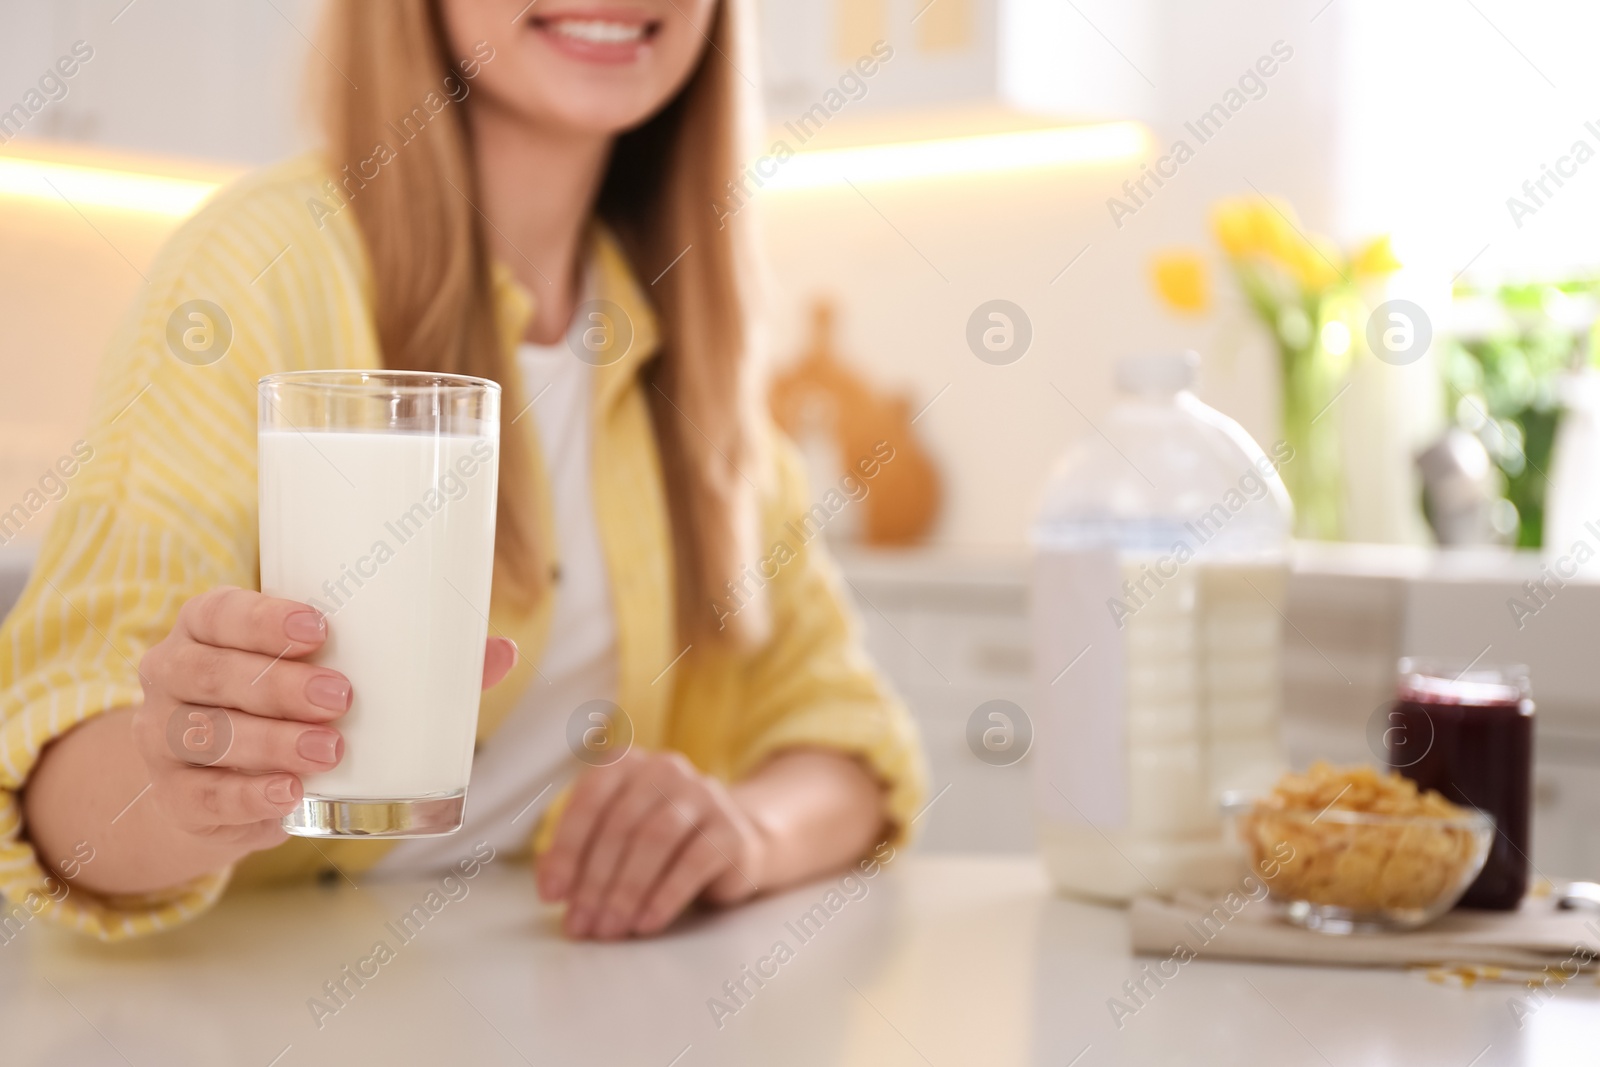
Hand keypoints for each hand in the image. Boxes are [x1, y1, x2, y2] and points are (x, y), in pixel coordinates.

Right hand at [130, 586, 516, 867]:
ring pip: (206, 736)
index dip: (261, 619)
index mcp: (208, 628)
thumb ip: (413, 663)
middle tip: (341, 697)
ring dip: (268, 742)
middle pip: (211, 675)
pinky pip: (203, 797)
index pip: (219, 612)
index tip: (318, 629)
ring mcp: (165, 739)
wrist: (215, 779)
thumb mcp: (332, 670)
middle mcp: (175, 676)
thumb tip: (500, 650)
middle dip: (277, 685)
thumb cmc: (288, 701)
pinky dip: (247, 797)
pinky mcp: (176, 797)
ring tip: (328, 750)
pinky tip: (287, 795)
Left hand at [536, 750, 767, 939]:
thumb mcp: (615, 840)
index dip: (566, 849)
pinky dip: (664, 896)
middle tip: (582, 924)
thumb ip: (578, 854)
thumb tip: (550, 887)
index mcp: (627, 764)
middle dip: (595, 881)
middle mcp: (665, 769)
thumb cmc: (659, 845)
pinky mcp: (730, 829)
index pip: (590, 799)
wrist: (733, 845)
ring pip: (654, 839)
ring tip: (610, 929)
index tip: (552, 896)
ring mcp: (703, 794)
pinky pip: (693, 861)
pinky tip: (646, 924)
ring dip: (626, 890)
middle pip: (621, 825)